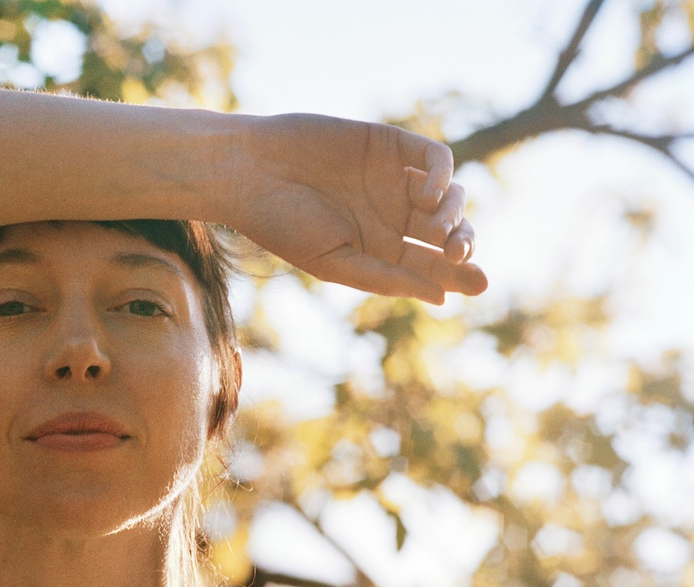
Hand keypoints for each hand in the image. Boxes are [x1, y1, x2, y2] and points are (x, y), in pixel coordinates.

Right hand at [236, 114, 487, 303]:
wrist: (252, 173)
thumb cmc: (283, 226)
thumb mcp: (336, 263)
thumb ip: (387, 278)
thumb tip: (443, 298)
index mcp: (379, 250)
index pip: (430, 265)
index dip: (459, 275)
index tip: (478, 285)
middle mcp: (392, 216)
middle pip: (447, 234)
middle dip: (463, 247)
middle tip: (460, 256)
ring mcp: (394, 179)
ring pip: (448, 198)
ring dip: (453, 215)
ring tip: (438, 230)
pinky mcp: (391, 144)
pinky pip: (434, 159)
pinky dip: (442, 176)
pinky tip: (428, 195)